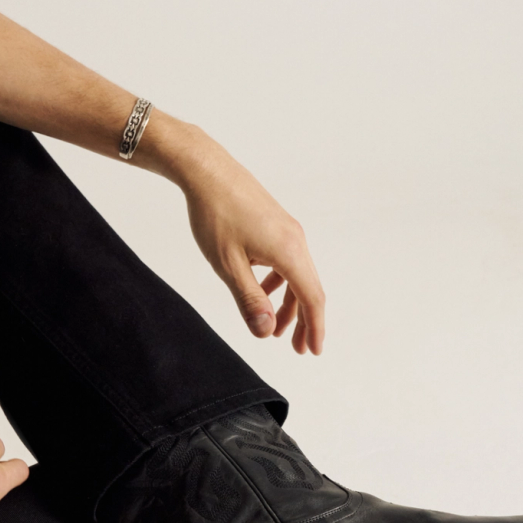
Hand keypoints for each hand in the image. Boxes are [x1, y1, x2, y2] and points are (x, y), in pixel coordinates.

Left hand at [179, 137, 325, 354]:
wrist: (207, 171)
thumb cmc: (215, 216)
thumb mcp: (228, 265)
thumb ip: (249, 300)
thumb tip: (266, 331)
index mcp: (288, 252)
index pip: (311, 298)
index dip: (315, 328)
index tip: (314, 351)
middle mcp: (296, 241)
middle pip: (309, 289)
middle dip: (305, 322)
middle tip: (298, 349)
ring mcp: (288, 231)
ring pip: (297, 276)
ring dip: (290, 304)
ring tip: (275, 328)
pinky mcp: (277, 226)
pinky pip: (287, 263)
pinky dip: (280, 284)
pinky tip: (262, 292)